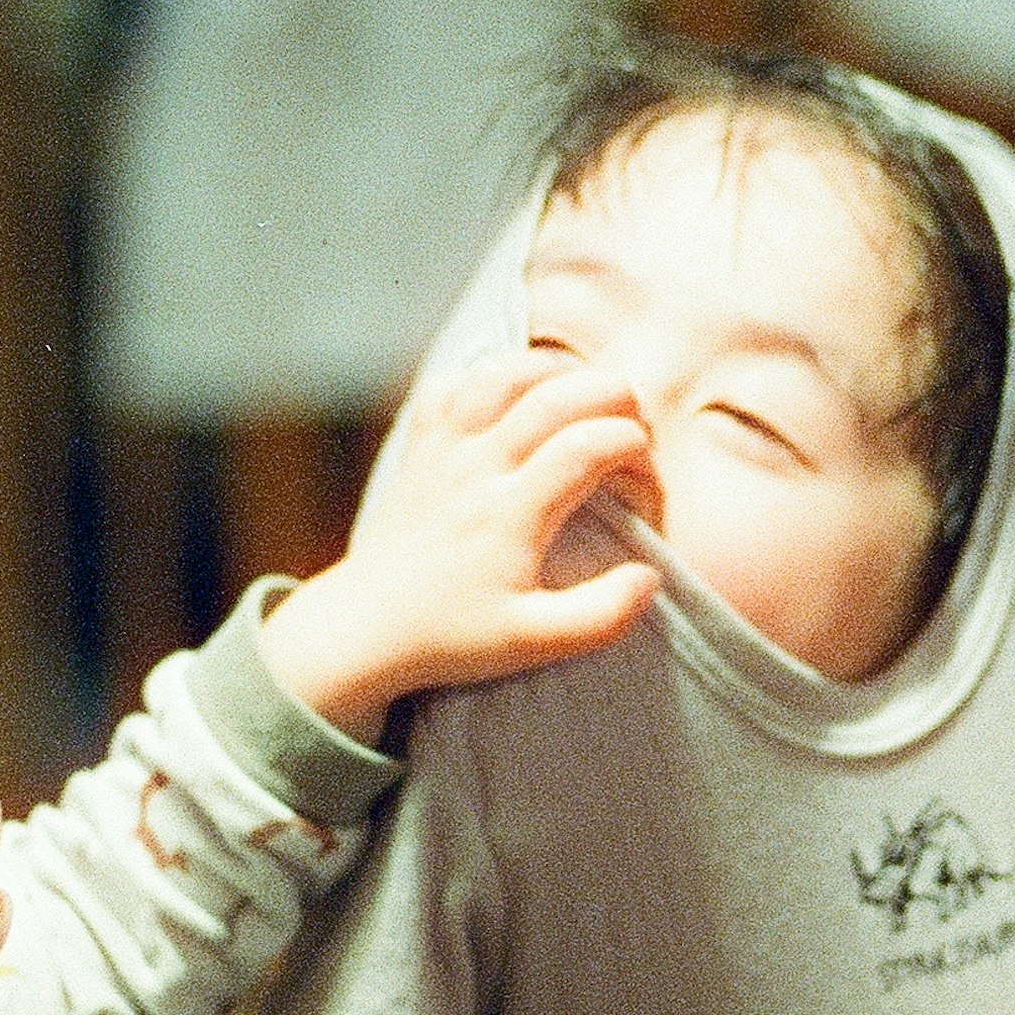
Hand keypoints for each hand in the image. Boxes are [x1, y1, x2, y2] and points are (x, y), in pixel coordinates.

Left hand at [257, 350, 660, 740]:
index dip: (635, 448)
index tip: (645, 480)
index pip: (588, 445)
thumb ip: (600, 616)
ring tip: (585, 395)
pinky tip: (515, 398)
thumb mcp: (533, 644)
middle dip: (612, 394)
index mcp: (511, 512)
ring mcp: (443, 450)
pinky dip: (489, 376)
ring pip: (502, 374)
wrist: (366, 628)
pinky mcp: (420, 447)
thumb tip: (648, 576)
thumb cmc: (451, 636)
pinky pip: (451, 385)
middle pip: (554, 394)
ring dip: (554, 371)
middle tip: (635, 424)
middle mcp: (477, 468)